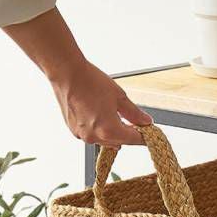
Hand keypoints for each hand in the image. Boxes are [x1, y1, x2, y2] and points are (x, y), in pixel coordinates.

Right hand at [2, 8, 151, 147]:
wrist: (67, 74)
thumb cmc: (91, 82)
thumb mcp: (119, 97)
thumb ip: (134, 113)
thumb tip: (146, 122)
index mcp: (110, 130)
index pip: (133, 140)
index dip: (143, 137)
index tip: (149, 134)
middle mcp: (96, 137)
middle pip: (120, 142)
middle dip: (128, 134)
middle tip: (135, 124)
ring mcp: (83, 136)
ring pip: (105, 141)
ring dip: (113, 133)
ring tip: (114, 117)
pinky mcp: (74, 131)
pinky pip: (93, 136)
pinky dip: (99, 130)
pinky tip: (99, 116)